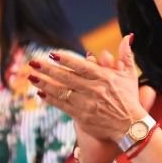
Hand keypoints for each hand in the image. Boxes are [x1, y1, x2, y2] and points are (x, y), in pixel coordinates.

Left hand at [28, 36, 157, 142]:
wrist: (130, 126)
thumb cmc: (129, 99)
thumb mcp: (130, 75)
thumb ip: (126, 55)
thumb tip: (128, 36)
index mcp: (104, 77)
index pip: (81, 66)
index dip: (66, 60)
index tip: (52, 54)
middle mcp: (93, 89)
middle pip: (66, 77)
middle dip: (48, 69)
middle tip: (33, 62)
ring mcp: (86, 103)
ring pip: (61, 91)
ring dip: (44, 83)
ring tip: (31, 76)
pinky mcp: (81, 116)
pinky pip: (62, 105)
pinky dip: (51, 99)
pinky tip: (40, 93)